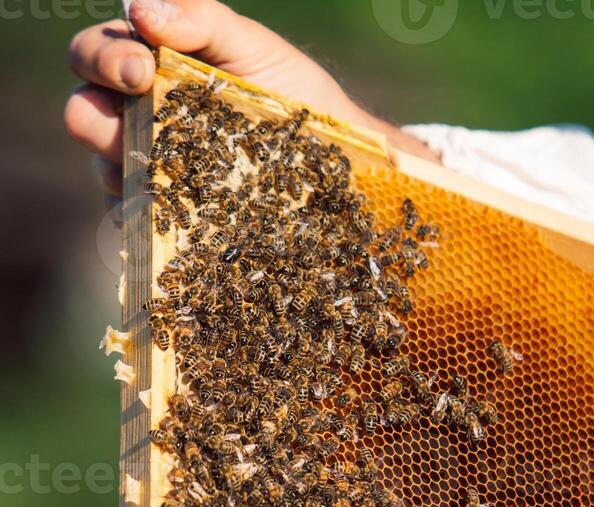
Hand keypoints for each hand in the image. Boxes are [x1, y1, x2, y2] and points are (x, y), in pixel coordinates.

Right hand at [64, 0, 437, 195]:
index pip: (96, 55)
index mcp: (150, 70)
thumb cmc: (294, 100)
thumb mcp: (255, 51)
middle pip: (84, 113)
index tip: (140, 70)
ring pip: (103, 172)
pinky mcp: (164, 221)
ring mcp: (149, 174)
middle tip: (138, 117)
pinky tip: (169, 215)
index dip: (103, 59)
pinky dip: (142, 218)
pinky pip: (133, 223)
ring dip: (119, 169)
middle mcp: (138, 120)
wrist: (334, 169)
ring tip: (159, 169)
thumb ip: (202, 20)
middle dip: (95, 112)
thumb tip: (140, 8)